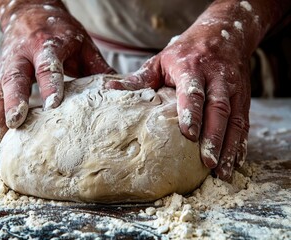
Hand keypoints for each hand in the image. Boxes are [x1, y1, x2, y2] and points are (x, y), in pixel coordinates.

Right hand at [0, 2, 114, 161]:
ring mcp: (5, 69)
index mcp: (46, 45)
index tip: (53, 106)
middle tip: (15, 124)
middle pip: (15, 79)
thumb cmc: (58, 31)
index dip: (50, 85)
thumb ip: (97, 67)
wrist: (28, 12)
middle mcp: (21, 57)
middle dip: (14, 103)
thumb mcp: (81, 43)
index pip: (48, 65)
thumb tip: (121, 93)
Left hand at [106, 15, 252, 180]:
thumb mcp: (160, 60)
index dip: (192, 111)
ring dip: (229, 146)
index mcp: (191, 67)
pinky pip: (244, 121)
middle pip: (218, 108)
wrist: (223, 34)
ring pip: (234, 118)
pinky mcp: (243, 98)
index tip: (189, 133)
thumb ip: (140, 78)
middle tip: (207, 162)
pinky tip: (236, 161)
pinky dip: (241, 143)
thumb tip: (110, 89)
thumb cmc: (186, 51)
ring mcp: (233, 88)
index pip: (192, 91)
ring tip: (222, 171)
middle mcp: (216, 78)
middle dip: (214, 136)